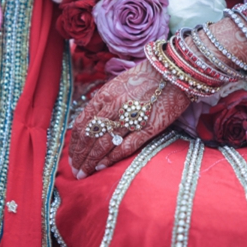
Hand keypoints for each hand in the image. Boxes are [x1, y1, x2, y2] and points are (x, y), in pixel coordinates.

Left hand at [68, 60, 190, 178]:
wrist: (174, 72)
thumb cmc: (146, 76)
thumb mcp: (118, 84)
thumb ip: (104, 102)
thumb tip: (90, 122)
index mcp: (105, 96)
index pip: (82, 124)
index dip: (74, 143)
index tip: (71, 156)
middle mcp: (114, 107)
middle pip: (89, 137)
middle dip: (80, 157)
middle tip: (75, 170)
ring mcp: (130, 119)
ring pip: (103, 144)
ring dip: (91, 161)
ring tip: (85, 173)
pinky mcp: (148, 128)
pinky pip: (125, 146)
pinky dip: (112, 158)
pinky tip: (102, 167)